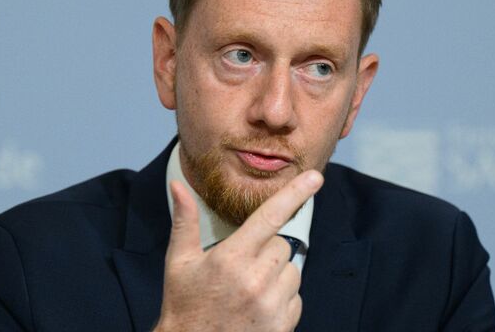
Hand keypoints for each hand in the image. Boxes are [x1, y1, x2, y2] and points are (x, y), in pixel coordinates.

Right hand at [154, 170, 323, 331]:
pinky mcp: (282, 325)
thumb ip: (185, 221)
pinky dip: (283, 299)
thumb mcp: (179, 263)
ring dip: (276, 275)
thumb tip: (179, 187)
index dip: (295, 193)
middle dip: (266, 250)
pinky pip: (296, 298)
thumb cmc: (184, 306)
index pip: (270, 216)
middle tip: (241, 267)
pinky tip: (258, 307)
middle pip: (282, 245)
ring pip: (292, 270)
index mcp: (231, 258)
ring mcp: (271, 304)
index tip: (316, 177)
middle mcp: (255, 280)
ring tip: (249, 289)